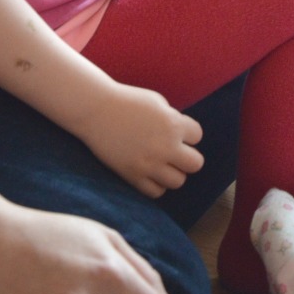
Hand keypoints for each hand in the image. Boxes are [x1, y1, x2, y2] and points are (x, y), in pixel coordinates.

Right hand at [77, 82, 202, 197]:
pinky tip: (150, 172)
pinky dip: (156, 184)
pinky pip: (156, 192)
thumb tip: (183, 137)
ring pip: (178, 181)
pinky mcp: (133, 176)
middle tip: (174, 151)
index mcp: (173, 124)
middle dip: (187, 157)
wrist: (96, 110)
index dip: (188, 133)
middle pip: (195, 164)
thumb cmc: (128, 102)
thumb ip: (174, 120)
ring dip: (173, 172)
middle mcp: (165, 146)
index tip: (176, 130)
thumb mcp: (158, 103)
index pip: (197, 136)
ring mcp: (149, 164)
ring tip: (162, 163)